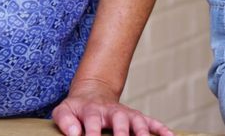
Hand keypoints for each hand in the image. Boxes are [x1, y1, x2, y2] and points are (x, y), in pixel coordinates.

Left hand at [52, 79, 172, 135]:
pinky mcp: (137, 117)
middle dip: (123, 133)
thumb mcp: (63, 110)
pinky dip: (161, 129)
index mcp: (92, 111)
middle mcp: (112, 111)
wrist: (93, 93)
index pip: (92, 122)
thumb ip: (64, 120)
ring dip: (143, 132)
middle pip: (120, 120)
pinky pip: (152, 122)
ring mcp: (126, 114)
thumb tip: (74, 133)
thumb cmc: (77, 109)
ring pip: (138, 122)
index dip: (91, 134)